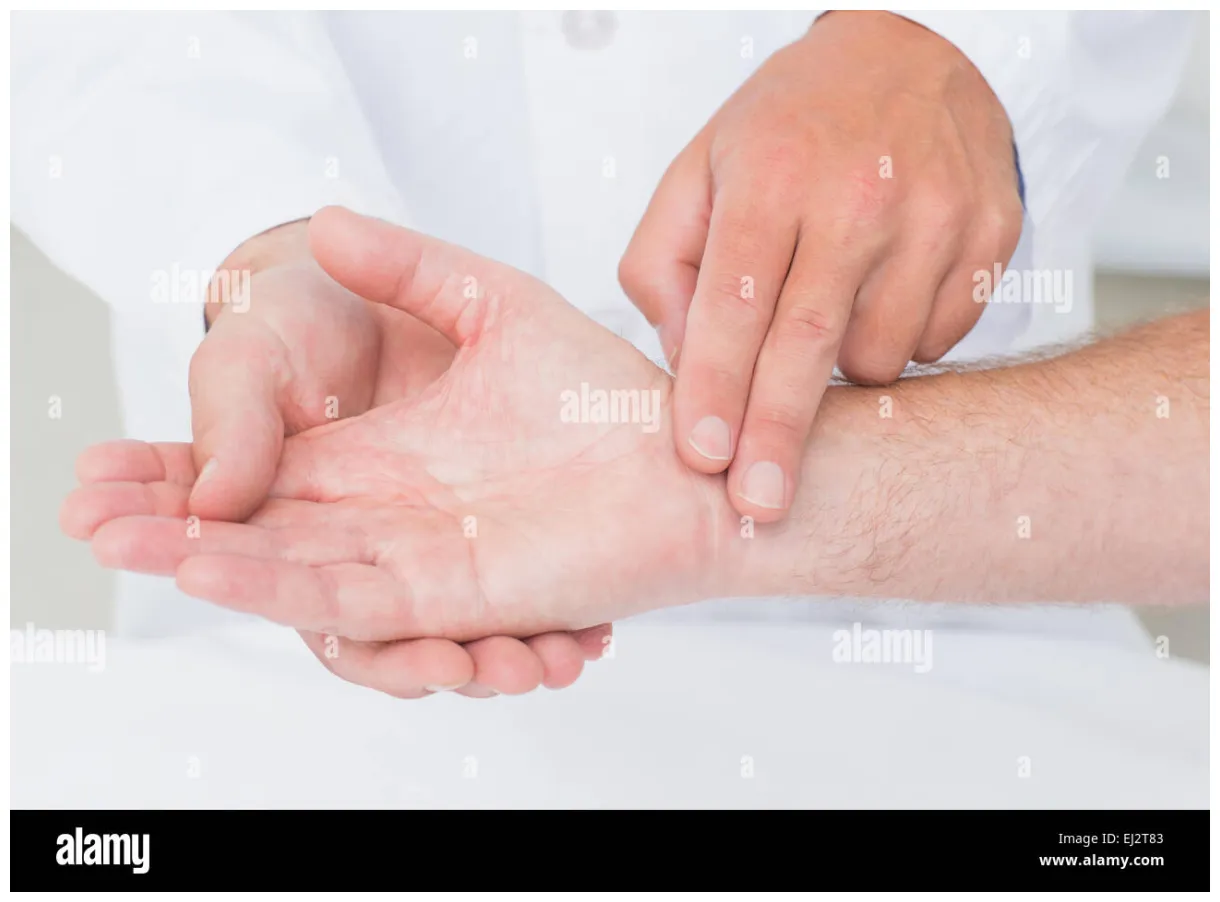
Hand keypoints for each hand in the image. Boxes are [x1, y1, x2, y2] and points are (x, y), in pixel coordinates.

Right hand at [73, 208, 730, 644]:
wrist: (670, 449)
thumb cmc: (585, 379)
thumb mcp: (482, 298)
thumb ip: (405, 266)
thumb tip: (325, 220)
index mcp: (367, 452)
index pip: (247, 470)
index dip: (170, 473)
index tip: (96, 470)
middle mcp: (377, 512)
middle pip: (251, 533)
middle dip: (165, 530)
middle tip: (86, 519)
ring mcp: (410, 555)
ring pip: (288, 575)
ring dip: (213, 565)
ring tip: (142, 546)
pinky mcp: (451, 592)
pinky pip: (355, 602)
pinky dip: (282, 589)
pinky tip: (219, 566)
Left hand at [619, 10, 1022, 522]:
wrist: (909, 56)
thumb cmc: (789, 129)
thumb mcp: (698, 172)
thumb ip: (666, 267)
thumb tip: (687, 362)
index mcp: (772, 176)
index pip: (736, 302)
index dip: (717, 387)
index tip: (703, 456)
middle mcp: (859, 196)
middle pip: (810, 344)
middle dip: (778, 438)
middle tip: (758, 506)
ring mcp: (936, 216)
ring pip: (880, 356)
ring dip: (841, 374)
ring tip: (824, 315)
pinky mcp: (990, 236)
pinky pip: (936, 341)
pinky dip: (898, 343)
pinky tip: (879, 295)